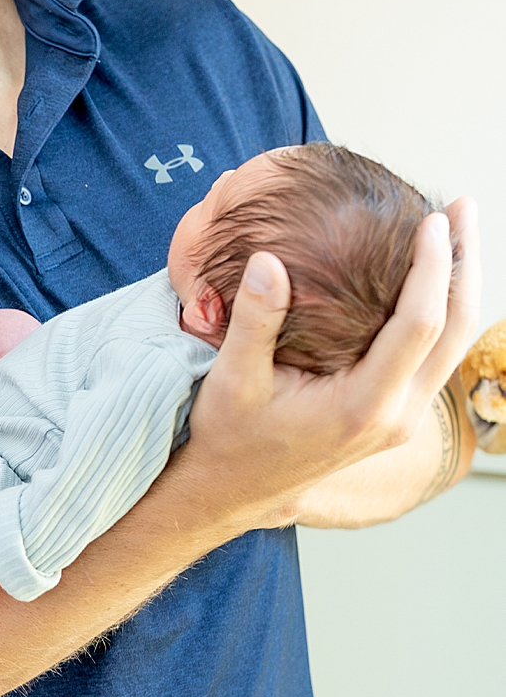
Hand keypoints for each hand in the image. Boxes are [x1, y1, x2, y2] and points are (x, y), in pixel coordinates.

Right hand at [184, 199, 478, 526]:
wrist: (237, 489)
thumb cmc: (231, 434)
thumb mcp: (232, 378)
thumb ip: (254, 321)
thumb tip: (267, 260)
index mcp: (363, 406)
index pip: (418, 325)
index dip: (432, 268)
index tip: (433, 221)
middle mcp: (396, 415)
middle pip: (454, 330)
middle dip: (465, 264)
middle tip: (463, 207)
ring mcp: (403, 418)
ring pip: (454, 343)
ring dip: (461, 284)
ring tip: (460, 230)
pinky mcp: (398, 413)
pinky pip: (436, 353)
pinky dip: (442, 308)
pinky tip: (431, 273)